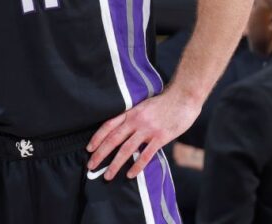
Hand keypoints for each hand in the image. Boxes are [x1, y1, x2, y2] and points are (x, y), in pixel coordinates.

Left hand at [86, 89, 200, 179]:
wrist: (183, 97)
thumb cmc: (164, 102)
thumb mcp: (143, 105)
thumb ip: (133, 116)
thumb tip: (123, 129)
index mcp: (131, 112)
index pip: (109, 125)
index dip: (97, 137)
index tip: (89, 148)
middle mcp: (136, 121)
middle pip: (113, 139)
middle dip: (100, 153)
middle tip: (91, 165)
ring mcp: (148, 129)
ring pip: (126, 149)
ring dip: (115, 164)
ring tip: (107, 175)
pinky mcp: (160, 137)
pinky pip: (146, 154)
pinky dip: (137, 165)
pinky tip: (130, 174)